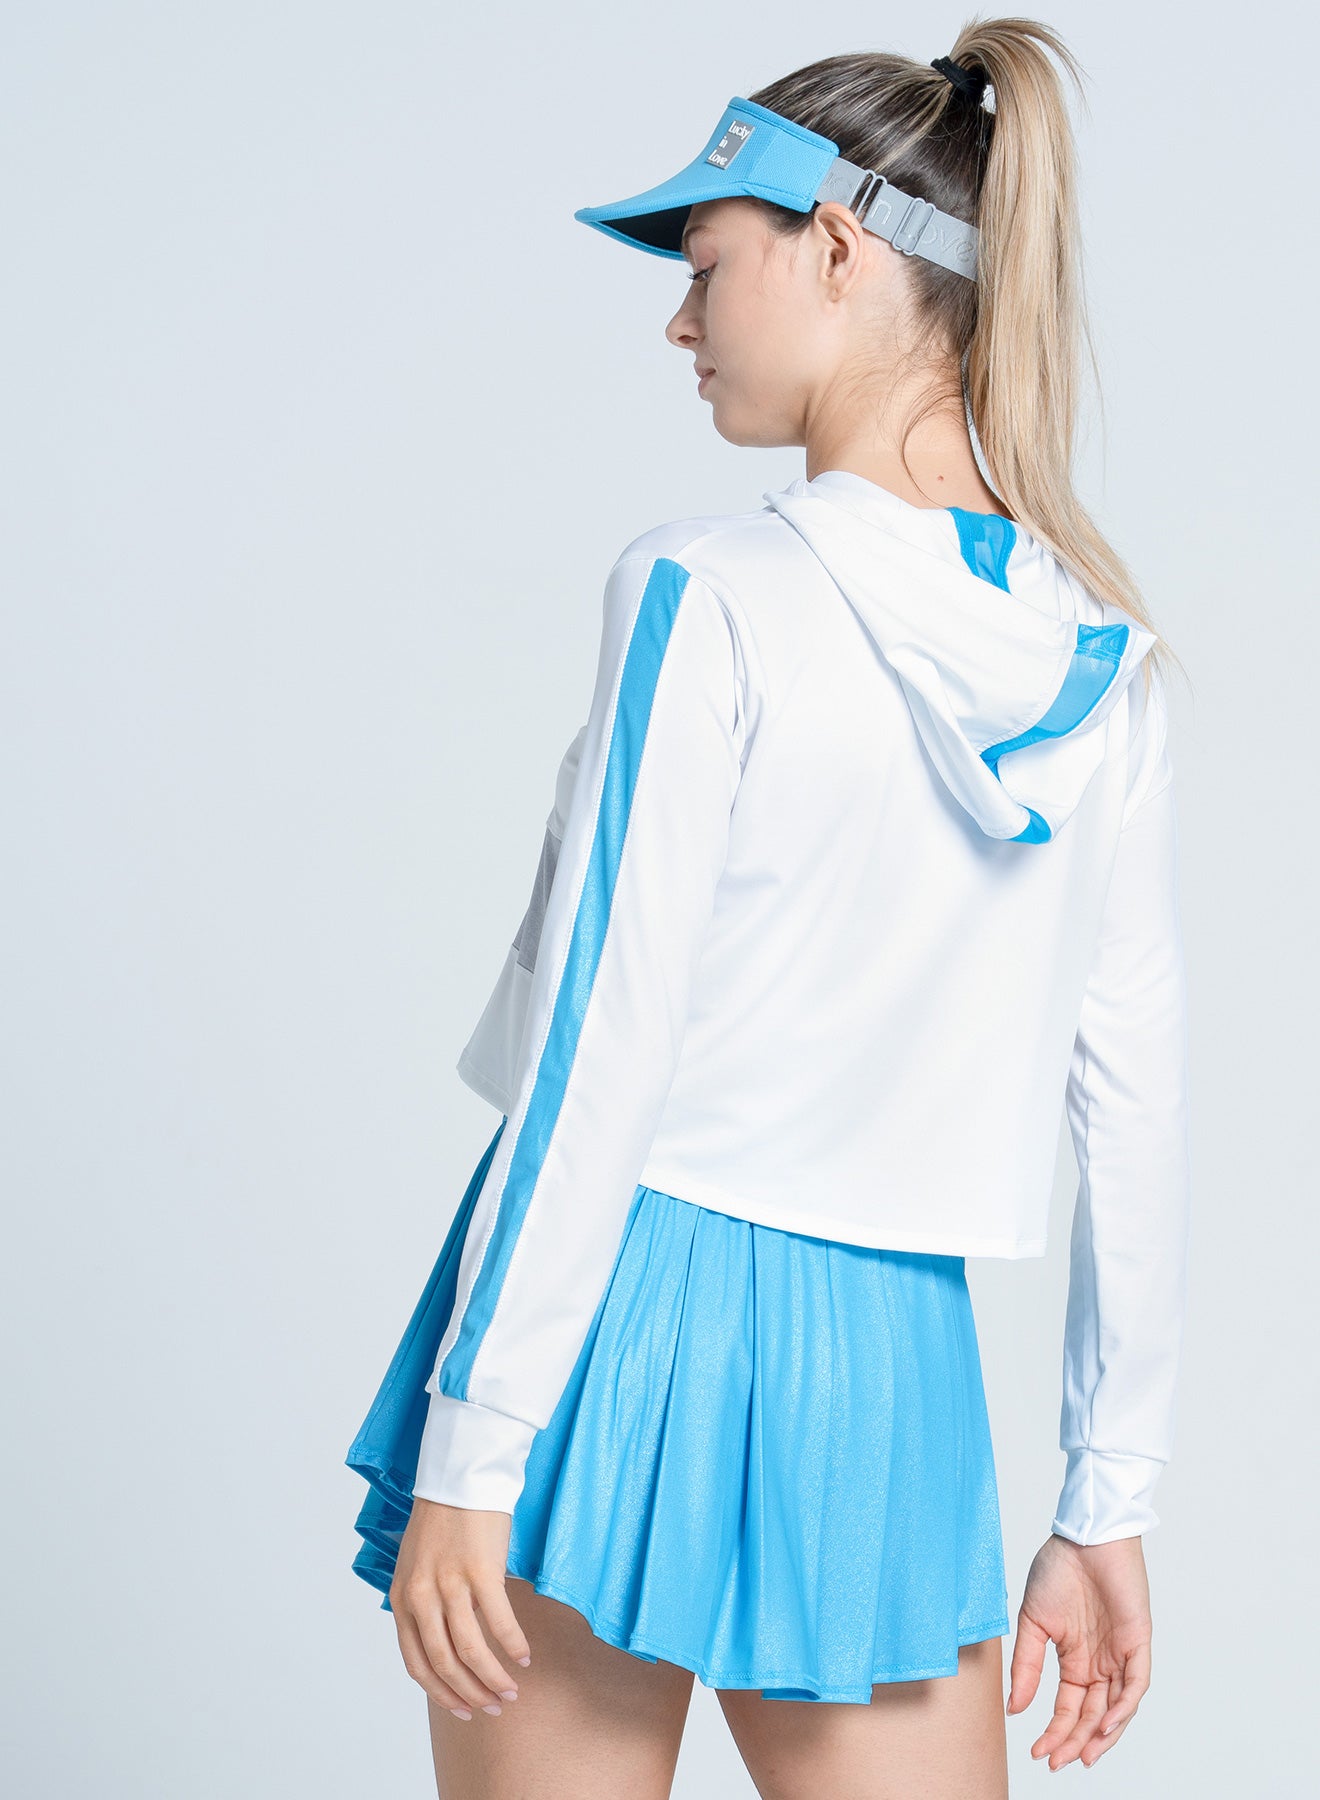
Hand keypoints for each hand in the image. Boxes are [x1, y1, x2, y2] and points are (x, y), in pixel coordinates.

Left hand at [389, 1497, 532, 1721]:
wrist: (459, 1477)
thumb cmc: (442, 1519)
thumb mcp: (416, 1565)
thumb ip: (423, 1603)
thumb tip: (445, 1642)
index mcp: (402, 1598)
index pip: (417, 1663)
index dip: (440, 1693)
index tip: (463, 1710)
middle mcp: (421, 1596)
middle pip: (445, 1663)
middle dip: (471, 1693)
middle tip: (494, 1707)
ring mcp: (450, 1584)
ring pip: (471, 1650)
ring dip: (494, 1677)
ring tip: (511, 1690)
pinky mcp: (481, 1571)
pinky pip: (499, 1620)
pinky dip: (513, 1644)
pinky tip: (525, 1656)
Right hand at [1005, 1531, 1151, 1769]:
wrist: (1082, 1536)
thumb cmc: (1058, 1569)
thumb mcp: (1033, 1622)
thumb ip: (1026, 1665)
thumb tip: (1016, 1707)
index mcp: (1074, 1658)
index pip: (1068, 1707)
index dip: (1054, 1731)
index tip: (1036, 1751)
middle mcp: (1099, 1663)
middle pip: (1092, 1715)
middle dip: (1075, 1741)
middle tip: (1056, 1762)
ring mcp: (1120, 1654)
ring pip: (1117, 1708)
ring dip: (1101, 1735)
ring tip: (1082, 1755)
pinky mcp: (1138, 1642)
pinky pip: (1136, 1684)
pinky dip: (1124, 1707)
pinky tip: (1106, 1724)